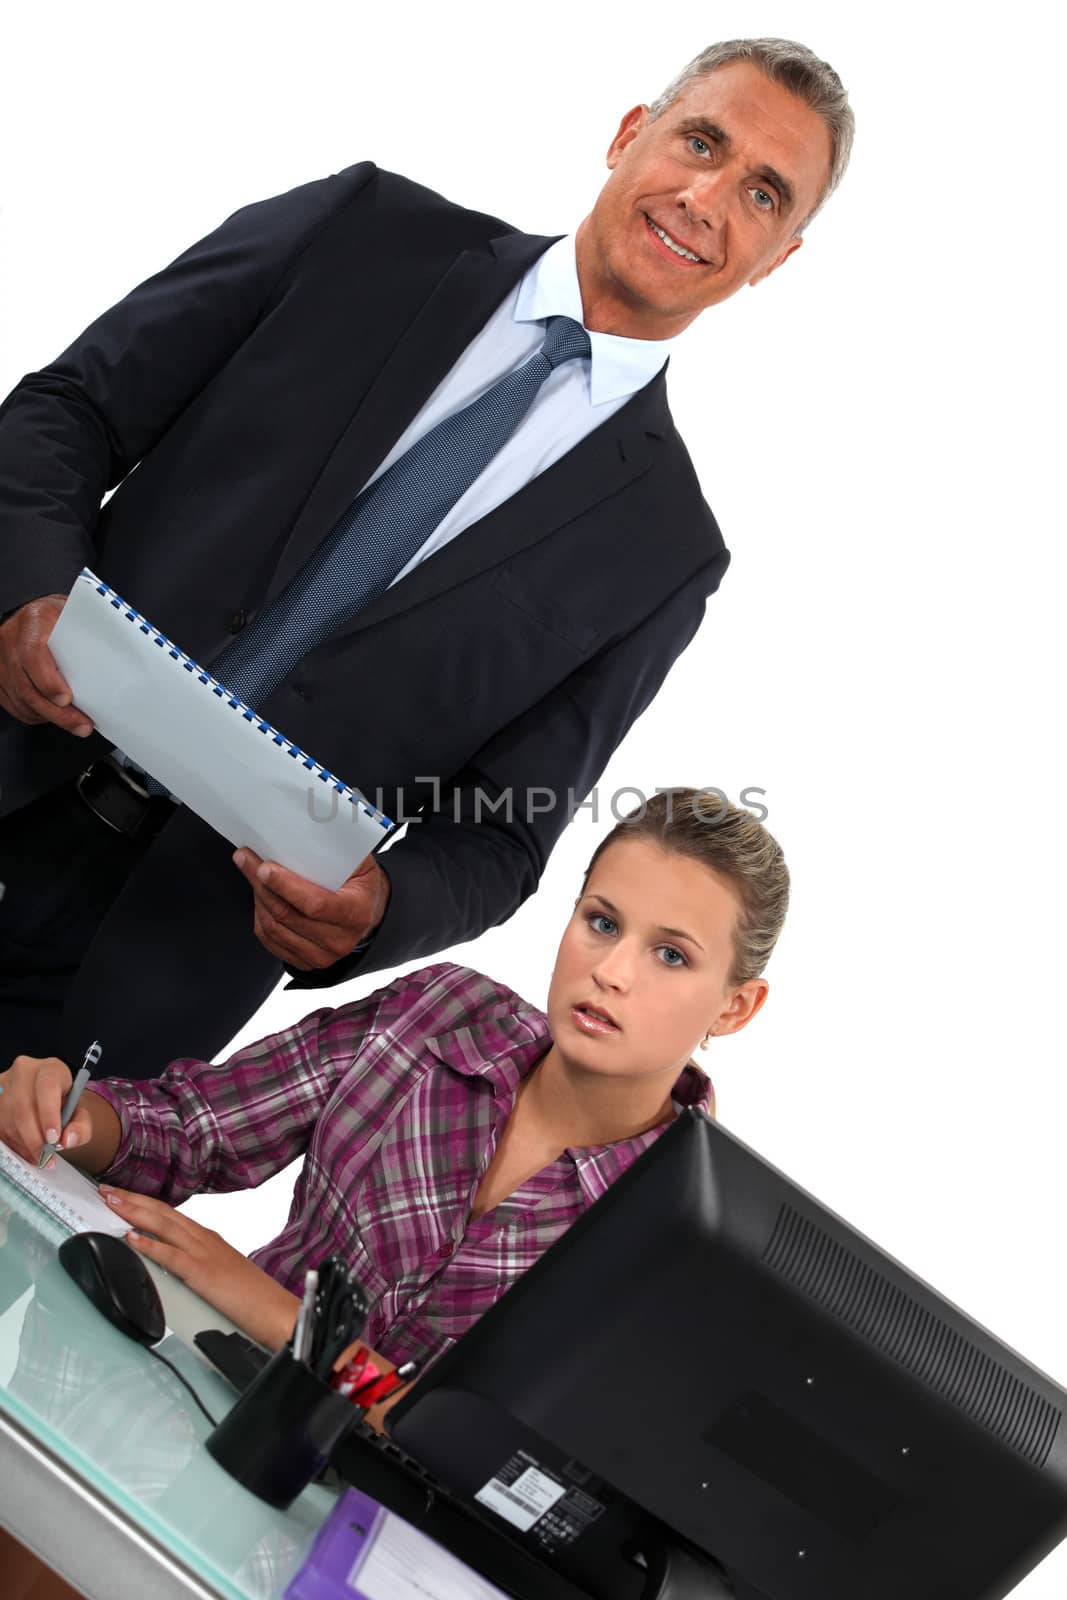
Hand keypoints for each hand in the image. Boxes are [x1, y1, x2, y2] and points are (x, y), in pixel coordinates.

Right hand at [0, 595, 93, 735]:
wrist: (27, 617)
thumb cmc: (53, 615)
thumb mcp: (70, 613)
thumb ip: (86, 631)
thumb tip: (117, 650)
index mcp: (32, 622)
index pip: (33, 654)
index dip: (48, 681)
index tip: (66, 698)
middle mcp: (10, 643)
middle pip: (27, 687)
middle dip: (57, 712)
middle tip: (82, 724)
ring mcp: (2, 664)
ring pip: (22, 700)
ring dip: (51, 718)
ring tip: (77, 724)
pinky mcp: (0, 680)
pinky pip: (16, 705)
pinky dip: (38, 715)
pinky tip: (55, 716)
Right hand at [0, 1054, 74, 1163]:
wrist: (48, 1102)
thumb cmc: (64, 1105)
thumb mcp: (80, 1113)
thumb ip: (81, 1127)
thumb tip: (67, 1139)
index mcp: (50, 1068)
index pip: (47, 1086)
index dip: (49, 1114)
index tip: (53, 1137)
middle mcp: (24, 1072)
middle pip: (24, 1107)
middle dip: (34, 1137)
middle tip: (45, 1155)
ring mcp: (4, 1084)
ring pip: (9, 1120)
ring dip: (24, 1144)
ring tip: (39, 1156)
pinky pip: (0, 1128)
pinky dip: (13, 1144)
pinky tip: (26, 1151)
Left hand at [99, 1186, 299, 1348]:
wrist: (276, 1310)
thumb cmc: (253, 1296)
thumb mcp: (222, 1271)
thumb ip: (199, 1263)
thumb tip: (176, 1263)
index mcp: (208, 1239)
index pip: (170, 1214)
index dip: (144, 1202)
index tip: (122, 1195)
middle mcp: (205, 1239)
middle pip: (163, 1213)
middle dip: (132, 1200)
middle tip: (105, 1189)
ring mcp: (204, 1254)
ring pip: (164, 1226)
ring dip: (134, 1212)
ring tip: (111, 1203)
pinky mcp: (203, 1273)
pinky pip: (171, 1256)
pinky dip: (150, 1245)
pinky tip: (132, 1238)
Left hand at [233, 848, 389, 969]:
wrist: (367, 912)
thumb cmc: (360, 884)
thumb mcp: (360, 863)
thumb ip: (337, 850)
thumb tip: (303, 833)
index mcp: (356, 913)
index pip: (315, 904)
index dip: (286, 886)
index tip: (264, 867)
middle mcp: (340, 940)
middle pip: (288, 915)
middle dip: (262, 885)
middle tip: (247, 860)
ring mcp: (322, 955)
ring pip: (275, 928)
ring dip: (258, 898)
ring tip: (252, 875)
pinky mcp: (304, 961)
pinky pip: (270, 940)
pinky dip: (260, 916)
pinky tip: (260, 897)